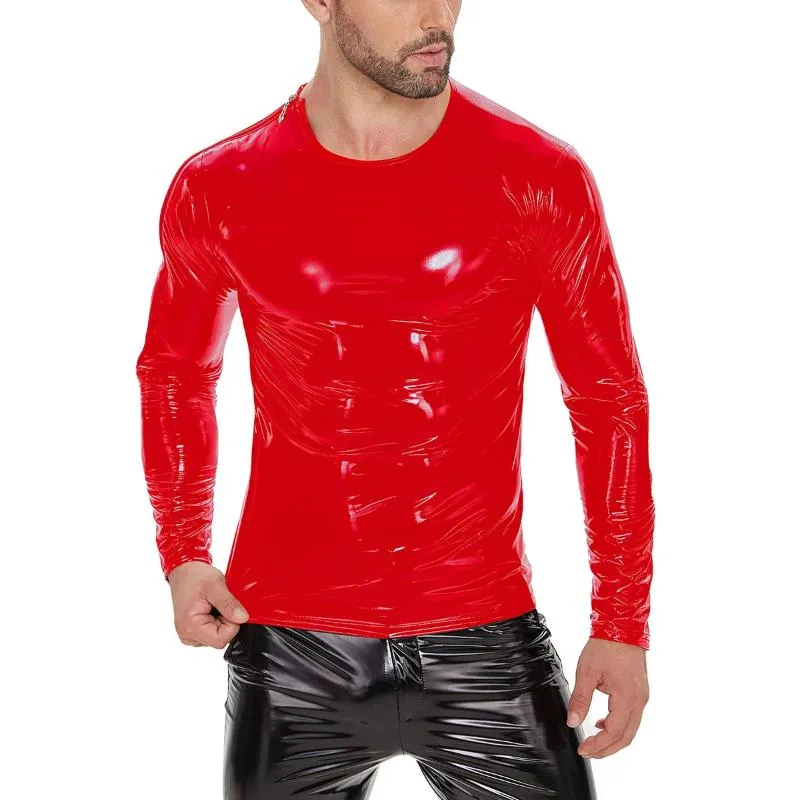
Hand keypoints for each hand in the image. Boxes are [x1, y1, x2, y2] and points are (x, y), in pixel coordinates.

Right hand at [167, 561, 249, 648]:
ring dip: (222, 620)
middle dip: (226, 621)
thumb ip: (229, 604)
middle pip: (220, 639)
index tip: (228, 607)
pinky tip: (211, 608)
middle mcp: (187, 635)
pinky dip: (216, 620)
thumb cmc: (194, 577)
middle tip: (220, 603)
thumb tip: (243, 618)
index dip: (232, 624)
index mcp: (190, 627)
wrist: (184, 571)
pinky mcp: (193, 632)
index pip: (221, 639)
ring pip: (218, 636)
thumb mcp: (215, 586)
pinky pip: (212, 632)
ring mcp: (190, 635)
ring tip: (213, 604)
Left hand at [566, 636, 648, 757]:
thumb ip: (581, 699)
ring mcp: (642, 697)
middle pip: (626, 737)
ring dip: (613, 739)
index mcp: (627, 698)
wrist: (622, 627)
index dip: (598, 745)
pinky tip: (602, 722)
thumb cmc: (605, 646)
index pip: (613, 732)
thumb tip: (573, 722)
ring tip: (593, 740)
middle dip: (606, 749)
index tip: (583, 749)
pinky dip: (618, 726)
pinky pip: (632, 717)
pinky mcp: (640, 692)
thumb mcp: (587, 672)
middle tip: (588, 752)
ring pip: (631, 729)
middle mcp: (639, 701)